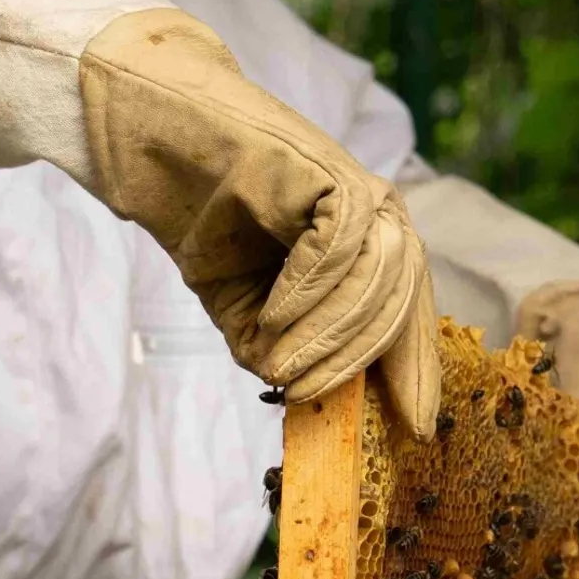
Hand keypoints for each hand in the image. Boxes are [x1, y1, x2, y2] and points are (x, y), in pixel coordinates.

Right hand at [81, 10, 439, 437]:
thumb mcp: (255, 311)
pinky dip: (306, 292)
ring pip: (377, 283)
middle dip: (354, 362)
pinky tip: (273, 314)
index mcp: (370, 253)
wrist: (162, 152)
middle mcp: (379, 220)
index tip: (416, 426)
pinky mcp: (336, 173)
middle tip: (305, 392)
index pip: (411, 316)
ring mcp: (363, 194)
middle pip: (400, 307)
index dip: (415, 371)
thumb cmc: (209, 228)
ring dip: (325, 335)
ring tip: (278, 359)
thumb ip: (294, 349)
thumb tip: (319, 399)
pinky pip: (341, 249)